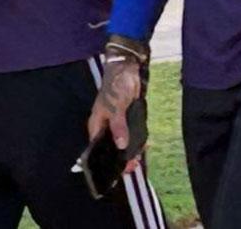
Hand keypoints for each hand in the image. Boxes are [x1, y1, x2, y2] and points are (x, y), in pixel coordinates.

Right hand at [88, 56, 143, 173]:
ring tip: (138, 161)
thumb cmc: (116, 86)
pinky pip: (132, 134)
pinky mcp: (128, 119)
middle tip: (132, 167)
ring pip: (122, 142)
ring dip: (130, 151)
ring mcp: (117, 123)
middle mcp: (105, 126)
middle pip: (111, 148)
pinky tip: (144, 148)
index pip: (97, 148)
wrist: (128, 69)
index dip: (106, 160)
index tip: (117, 171)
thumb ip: (118, 126)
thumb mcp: (116, 107)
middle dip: (121, 158)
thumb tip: (121, 145)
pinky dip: (137, 141)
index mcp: (96, 125)